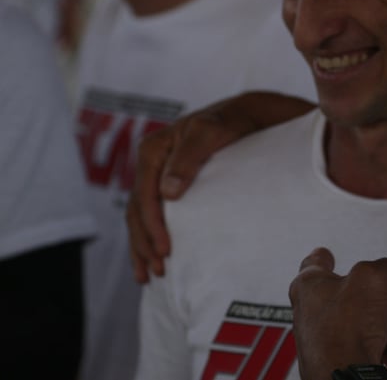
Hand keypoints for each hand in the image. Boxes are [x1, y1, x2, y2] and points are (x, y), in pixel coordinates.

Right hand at [126, 92, 315, 282]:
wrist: (243, 116)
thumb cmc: (228, 122)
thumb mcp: (210, 132)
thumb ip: (189, 157)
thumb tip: (167, 193)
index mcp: (153, 150)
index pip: (144, 196)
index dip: (152, 226)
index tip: (166, 251)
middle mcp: (150, 163)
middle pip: (137, 211)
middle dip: (144, 244)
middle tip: (158, 271)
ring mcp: (157, 174)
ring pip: (139, 217)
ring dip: (143, 247)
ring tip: (151, 275)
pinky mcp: (167, 184)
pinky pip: (150, 215)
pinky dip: (149, 238)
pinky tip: (151, 259)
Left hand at [289, 248, 386, 379]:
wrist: (348, 379)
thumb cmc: (345, 330)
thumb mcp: (374, 278)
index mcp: (310, 288)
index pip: (314, 265)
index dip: (324, 258)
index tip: (326, 255)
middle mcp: (314, 317)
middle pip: (356, 298)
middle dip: (382, 300)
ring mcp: (329, 345)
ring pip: (368, 326)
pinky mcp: (344, 367)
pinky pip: (376, 353)